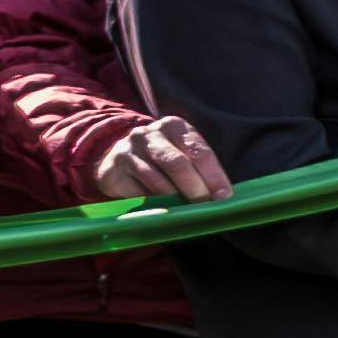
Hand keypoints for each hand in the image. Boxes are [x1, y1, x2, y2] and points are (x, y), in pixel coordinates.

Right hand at [105, 114, 228, 204]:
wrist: (117, 159)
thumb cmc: (162, 159)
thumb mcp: (182, 153)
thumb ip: (200, 169)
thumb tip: (222, 196)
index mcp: (174, 126)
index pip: (199, 150)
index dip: (214, 175)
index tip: (224, 196)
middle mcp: (149, 133)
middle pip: (177, 163)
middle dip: (195, 188)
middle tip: (204, 206)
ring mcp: (128, 150)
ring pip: (156, 181)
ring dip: (174, 200)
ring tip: (186, 212)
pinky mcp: (113, 170)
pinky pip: (137, 193)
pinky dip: (153, 205)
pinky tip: (162, 210)